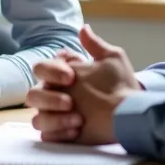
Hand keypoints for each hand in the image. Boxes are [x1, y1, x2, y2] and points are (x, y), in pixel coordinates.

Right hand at [29, 24, 139, 144]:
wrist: (132, 112)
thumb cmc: (122, 85)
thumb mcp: (112, 60)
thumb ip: (95, 45)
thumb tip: (83, 29)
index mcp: (62, 75)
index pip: (41, 69)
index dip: (51, 71)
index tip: (71, 76)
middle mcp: (55, 95)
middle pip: (32, 95)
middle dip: (49, 98)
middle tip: (70, 102)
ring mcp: (56, 116)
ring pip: (37, 119)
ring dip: (54, 119)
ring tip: (77, 119)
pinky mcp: (62, 135)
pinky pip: (47, 136)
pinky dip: (59, 133)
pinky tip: (77, 130)